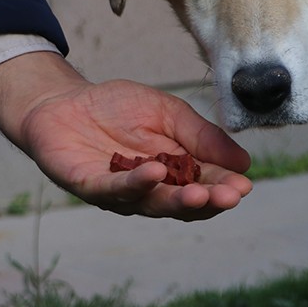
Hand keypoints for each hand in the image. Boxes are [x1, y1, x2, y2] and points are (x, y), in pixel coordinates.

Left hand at [0, 52, 252, 219]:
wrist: (63, 102)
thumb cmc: (117, 108)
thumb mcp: (169, 112)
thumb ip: (201, 135)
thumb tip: (243, 161)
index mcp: (176, 172)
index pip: (207, 184)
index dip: (225, 187)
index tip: (243, 185)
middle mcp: (152, 190)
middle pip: (184, 204)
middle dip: (209, 201)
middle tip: (230, 196)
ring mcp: (122, 193)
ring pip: (153, 203)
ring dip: (178, 201)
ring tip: (199, 193)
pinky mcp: (90, 186)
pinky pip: (115, 190)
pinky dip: (136, 184)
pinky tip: (155, 173)